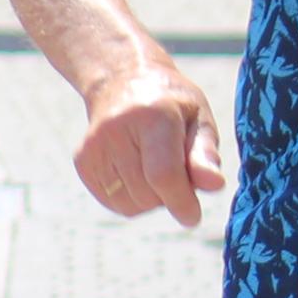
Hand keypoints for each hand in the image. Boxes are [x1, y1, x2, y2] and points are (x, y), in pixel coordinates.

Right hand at [72, 50, 227, 224]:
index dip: (180, 201)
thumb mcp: (199, 119)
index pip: (163, 174)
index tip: (193, 216)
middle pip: (147, 193)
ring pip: (130, 204)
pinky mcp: (83, 161)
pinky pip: (114, 203)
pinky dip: (132, 198)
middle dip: (169, 196)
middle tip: (177, 170)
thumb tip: (214, 185)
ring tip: (155, 167)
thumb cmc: (171, 104)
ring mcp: (94, 147)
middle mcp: (116, 130)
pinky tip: (137, 171)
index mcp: (152, 115)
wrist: (122, 81)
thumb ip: (205, 154)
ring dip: (151, 199)